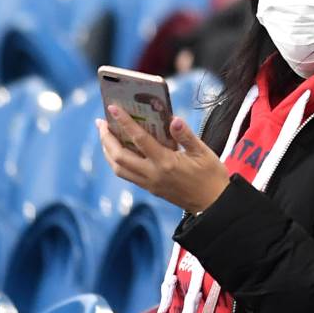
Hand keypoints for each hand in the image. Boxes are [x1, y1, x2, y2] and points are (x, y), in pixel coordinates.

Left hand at [98, 109, 229, 215]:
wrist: (213, 204)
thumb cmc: (211, 176)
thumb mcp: (204, 152)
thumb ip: (186, 136)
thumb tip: (173, 119)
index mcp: (166, 163)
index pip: (139, 139)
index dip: (125, 123)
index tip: (113, 108)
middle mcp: (152, 174)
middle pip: (119, 157)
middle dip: (106, 139)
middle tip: (101, 123)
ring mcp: (149, 183)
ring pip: (118, 168)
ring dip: (108, 151)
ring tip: (106, 136)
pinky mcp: (150, 188)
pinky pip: (126, 175)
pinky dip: (117, 162)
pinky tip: (119, 152)